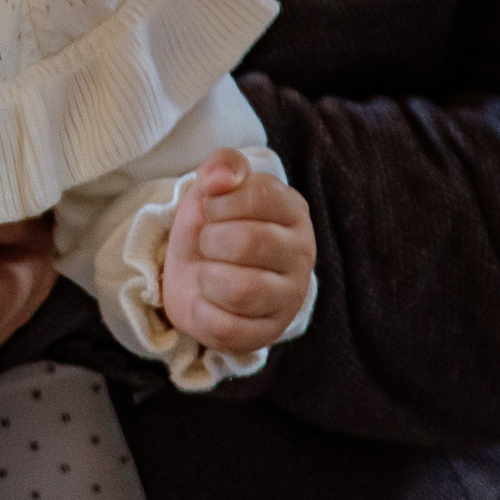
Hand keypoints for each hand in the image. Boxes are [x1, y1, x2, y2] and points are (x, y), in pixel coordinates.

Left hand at [160, 149, 312, 353]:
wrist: (197, 272)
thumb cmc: (214, 224)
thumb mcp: (214, 187)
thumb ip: (221, 167)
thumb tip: (219, 179)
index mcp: (293, 211)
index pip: (261, 195)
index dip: (221, 201)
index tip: (212, 209)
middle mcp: (302, 254)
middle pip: (247, 242)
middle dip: (210, 240)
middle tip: (208, 244)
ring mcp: (290, 297)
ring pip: (240, 290)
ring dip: (207, 278)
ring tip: (209, 274)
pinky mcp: (268, 333)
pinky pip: (227, 328)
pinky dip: (203, 313)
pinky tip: (208, 302)